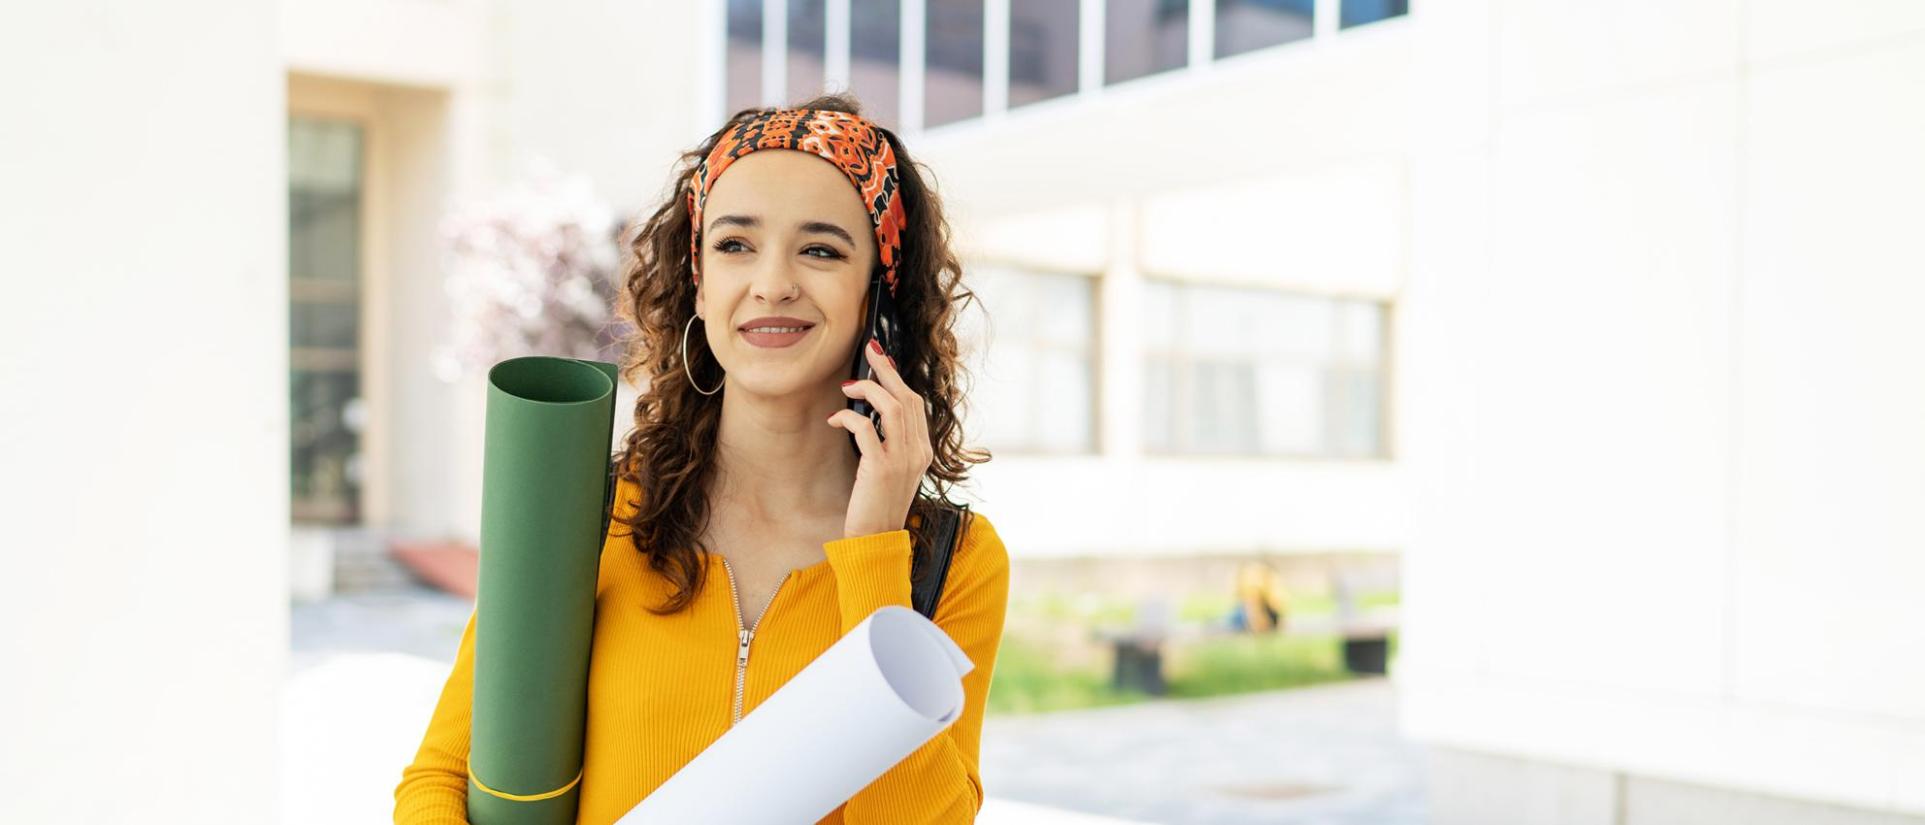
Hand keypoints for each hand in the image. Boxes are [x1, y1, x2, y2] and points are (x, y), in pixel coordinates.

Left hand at [826, 337, 933, 538]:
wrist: (876, 540)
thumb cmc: (878, 506)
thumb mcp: (893, 472)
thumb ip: (890, 444)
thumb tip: (871, 414)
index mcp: (923, 451)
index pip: (915, 404)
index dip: (898, 379)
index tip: (882, 360)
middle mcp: (917, 452)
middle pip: (906, 398)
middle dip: (886, 371)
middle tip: (869, 351)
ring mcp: (902, 460)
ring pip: (891, 407)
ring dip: (868, 389)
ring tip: (849, 385)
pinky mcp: (881, 468)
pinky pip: (865, 428)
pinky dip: (849, 416)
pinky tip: (835, 418)